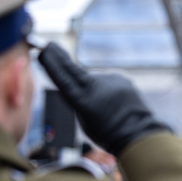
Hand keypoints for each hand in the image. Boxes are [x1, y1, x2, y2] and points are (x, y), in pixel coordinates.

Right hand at [38, 42, 168, 155]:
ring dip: (95, 91)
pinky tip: (116, 105)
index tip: (43, 51)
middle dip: (60, 57)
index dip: (52, 64)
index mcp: (83, 101)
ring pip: (94, 81)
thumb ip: (79, 99)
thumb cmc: (107, 134)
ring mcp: (111, 81)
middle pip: (74, 69)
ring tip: (105, 110)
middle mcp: (97, 86)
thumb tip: (80, 84)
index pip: (63, 78)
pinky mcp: (122, 79)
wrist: (138, 135)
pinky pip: (109, 83)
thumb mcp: (85, 121)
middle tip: (49, 45)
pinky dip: (108, 92)